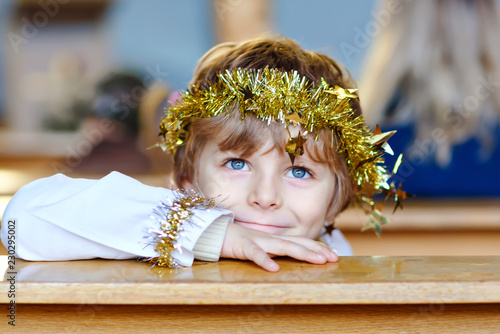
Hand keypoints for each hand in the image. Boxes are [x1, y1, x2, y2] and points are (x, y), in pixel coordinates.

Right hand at [221, 223, 337, 271]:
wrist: (214, 232)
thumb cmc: (237, 241)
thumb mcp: (259, 248)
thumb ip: (273, 252)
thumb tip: (286, 262)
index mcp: (274, 240)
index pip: (300, 242)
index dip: (317, 247)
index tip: (333, 254)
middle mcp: (270, 239)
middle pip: (297, 243)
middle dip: (316, 250)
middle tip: (333, 258)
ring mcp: (257, 241)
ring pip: (282, 246)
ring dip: (301, 253)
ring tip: (317, 261)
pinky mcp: (243, 246)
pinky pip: (255, 253)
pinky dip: (264, 260)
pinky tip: (274, 269)